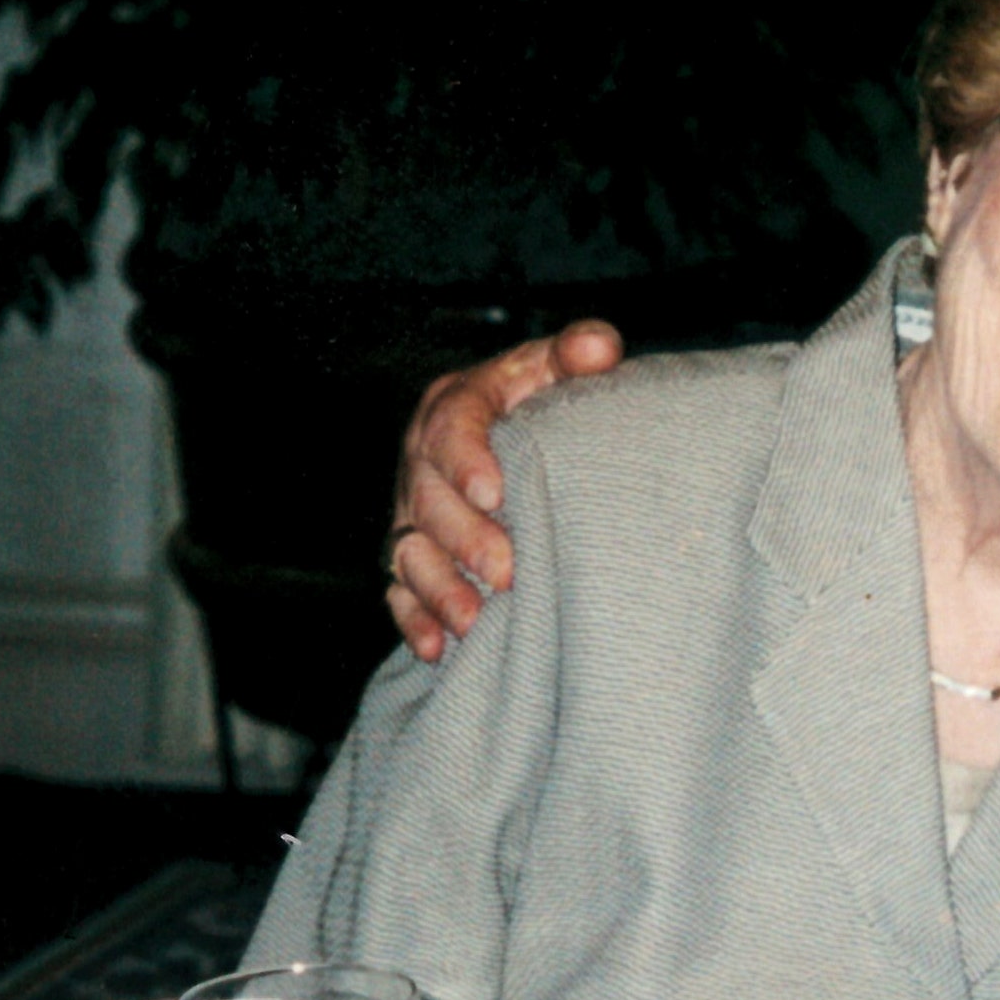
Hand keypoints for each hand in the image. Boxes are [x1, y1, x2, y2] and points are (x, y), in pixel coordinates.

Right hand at [386, 321, 625, 658]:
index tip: (494, 493)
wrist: (520, 438)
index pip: (449, 428)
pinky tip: (439, 650)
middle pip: (426, 500)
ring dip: (437, 589)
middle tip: (506, 572)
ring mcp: (410, 511)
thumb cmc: (543, 401)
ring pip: (407, 552)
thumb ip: (578, 351)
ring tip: (472, 623)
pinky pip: (399, 592)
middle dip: (462, 540)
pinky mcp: (411, 554)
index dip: (465, 460)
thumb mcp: (557, 367)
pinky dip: (415, 621)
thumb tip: (600, 349)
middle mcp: (421, 461)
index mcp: (453, 406)